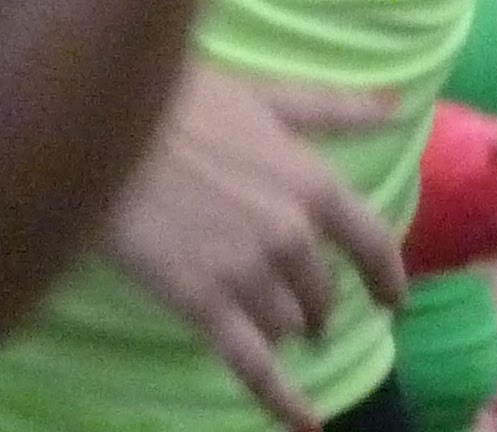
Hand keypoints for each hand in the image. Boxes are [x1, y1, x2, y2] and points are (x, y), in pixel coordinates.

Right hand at [103, 64, 404, 430]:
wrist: (101, 127)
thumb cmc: (178, 102)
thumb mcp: (262, 97)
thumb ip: (331, 109)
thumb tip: (394, 104)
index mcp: (311, 183)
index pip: (372, 242)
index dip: (387, 276)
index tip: (392, 300)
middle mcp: (291, 235)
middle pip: (321, 293)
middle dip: (313, 304)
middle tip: (298, 310)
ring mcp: (249, 275)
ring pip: (286, 326)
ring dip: (280, 329)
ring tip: (262, 326)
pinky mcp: (204, 305)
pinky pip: (254, 367)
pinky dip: (283, 400)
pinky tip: (306, 423)